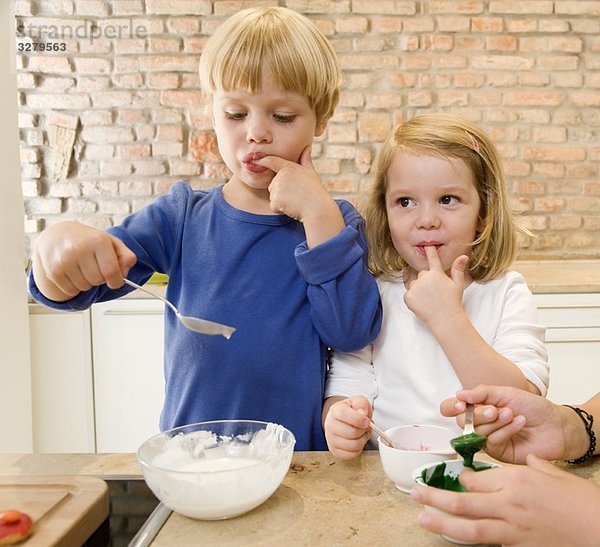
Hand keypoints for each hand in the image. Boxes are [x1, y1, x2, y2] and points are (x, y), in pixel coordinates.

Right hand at [32, 221, 136, 300]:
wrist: (57, 235)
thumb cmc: (88, 241)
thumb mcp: (112, 243)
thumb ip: (126, 257)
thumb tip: (124, 273)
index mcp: (98, 240)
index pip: (111, 272)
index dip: (116, 281)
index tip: (115, 280)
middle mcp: (79, 248)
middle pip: (98, 281)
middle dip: (100, 278)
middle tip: (94, 267)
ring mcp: (64, 260)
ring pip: (84, 287)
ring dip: (87, 283)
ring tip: (82, 268)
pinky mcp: (53, 271)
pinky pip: (71, 291)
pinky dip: (74, 287)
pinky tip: (72, 273)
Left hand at [254, 147, 343, 246]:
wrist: (317, 209)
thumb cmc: (316, 192)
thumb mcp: (311, 173)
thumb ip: (305, 160)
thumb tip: (307, 148)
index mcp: (289, 167)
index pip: (272, 161)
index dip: (261, 160)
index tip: (250, 159)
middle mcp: (281, 175)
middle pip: (273, 185)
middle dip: (282, 192)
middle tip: (297, 195)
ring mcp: (278, 187)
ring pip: (273, 196)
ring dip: (282, 201)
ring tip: (295, 201)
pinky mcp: (275, 199)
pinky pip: (273, 206)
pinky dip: (281, 209)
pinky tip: (291, 208)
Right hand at [323, 396, 371, 459]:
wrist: (342, 419)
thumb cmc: (351, 411)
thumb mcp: (358, 401)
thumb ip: (362, 404)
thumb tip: (363, 413)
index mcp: (335, 410)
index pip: (344, 414)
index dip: (358, 419)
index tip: (367, 421)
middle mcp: (330, 425)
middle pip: (352, 432)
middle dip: (364, 430)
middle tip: (366, 426)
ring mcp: (331, 439)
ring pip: (353, 445)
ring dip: (363, 440)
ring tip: (363, 433)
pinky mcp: (335, 451)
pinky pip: (352, 454)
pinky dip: (359, 449)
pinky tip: (358, 440)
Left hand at [403, 246, 467, 328]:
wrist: (445, 319)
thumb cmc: (453, 302)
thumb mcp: (458, 284)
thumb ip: (458, 269)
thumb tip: (463, 256)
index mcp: (436, 273)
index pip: (432, 258)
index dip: (429, 250)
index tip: (426, 244)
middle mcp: (424, 278)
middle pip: (422, 274)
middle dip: (426, 280)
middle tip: (435, 292)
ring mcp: (415, 287)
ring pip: (414, 284)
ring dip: (419, 289)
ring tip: (429, 299)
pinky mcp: (408, 296)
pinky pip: (408, 294)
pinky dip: (413, 298)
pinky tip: (422, 304)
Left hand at [411, 454, 599, 545]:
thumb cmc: (582, 501)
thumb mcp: (554, 474)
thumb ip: (532, 466)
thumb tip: (525, 461)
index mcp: (516, 480)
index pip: (475, 479)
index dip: (459, 477)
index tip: (452, 476)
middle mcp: (509, 504)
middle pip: (463, 501)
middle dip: (435, 496)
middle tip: (415, 492)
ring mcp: (513, 530)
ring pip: (469, 528)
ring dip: (441, 523)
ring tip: (421, 518)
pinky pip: (489, 542)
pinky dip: (470, 539)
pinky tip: (457, 536)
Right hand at [439, 385, 570, 462]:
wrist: (556, 425)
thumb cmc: (533, 408)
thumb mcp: (506, 393)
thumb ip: (481, 393)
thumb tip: (459, 394)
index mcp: (477, 407)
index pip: (452, 408)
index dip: (451, 407)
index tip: (462, 404)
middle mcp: (479, 424)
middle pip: (461, 422)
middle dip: (478, 415)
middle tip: (495, 410)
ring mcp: (487, 439)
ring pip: (476, 432)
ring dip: (495, 422)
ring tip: (511, 414)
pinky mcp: (498, 453)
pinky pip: (492, 442)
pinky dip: (505, 431)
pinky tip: (518, 423)